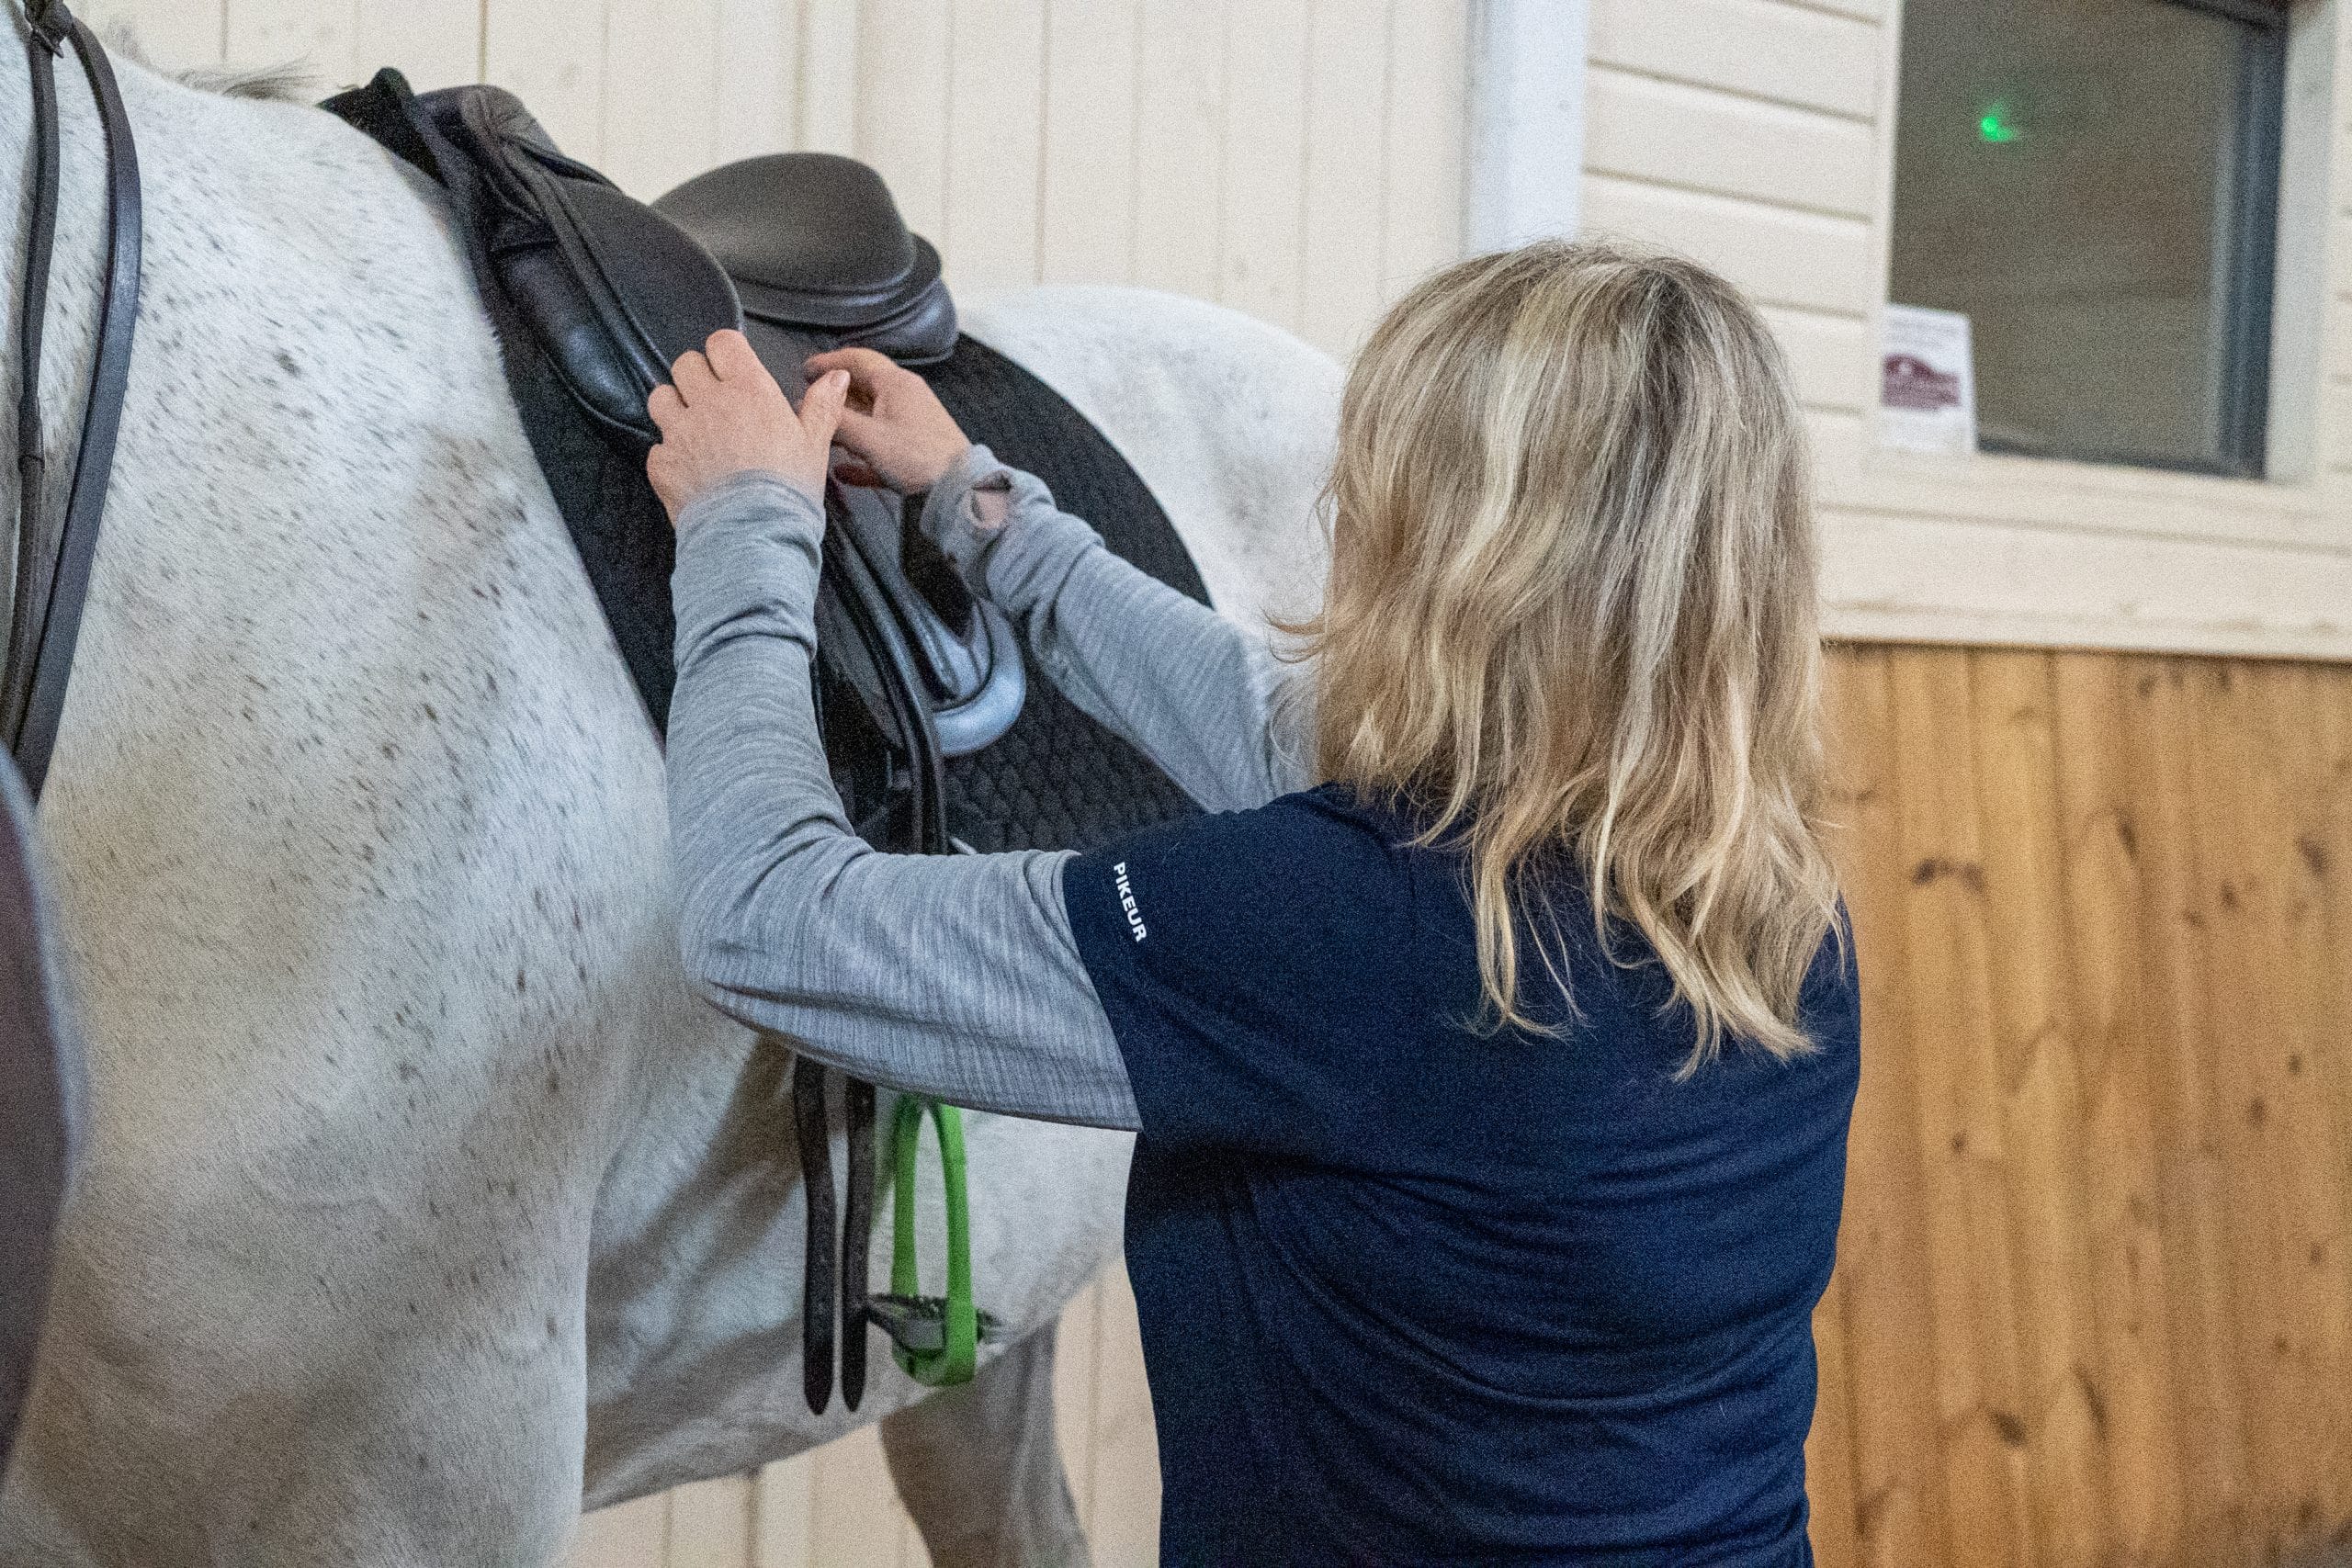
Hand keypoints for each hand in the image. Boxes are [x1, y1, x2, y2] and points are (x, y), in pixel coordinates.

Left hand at [647, 329, 847, 523]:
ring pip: (660, 397)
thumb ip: (822, 406)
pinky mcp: (661, 463)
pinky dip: (668, 455)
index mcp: (748, 391)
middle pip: (686, 364)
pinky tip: (688, 470)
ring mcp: (679, 432)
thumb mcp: (814, 445)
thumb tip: (837, 377)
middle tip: (713, 400)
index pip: (722, 343)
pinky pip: (656, 447)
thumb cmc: (787, 491)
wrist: (753, 535)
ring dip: (674, 407)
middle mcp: (708, 403)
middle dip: (697, 377)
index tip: (732, 367)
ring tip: (692, 429)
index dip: (726, 352)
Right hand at [806, 346, 971, 492]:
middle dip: (836, 397)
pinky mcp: (917, 449)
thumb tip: (811, 409)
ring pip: (872, 417)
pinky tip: (845, 471)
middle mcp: (906, 397)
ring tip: (825, 436)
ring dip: (848, 426)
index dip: (829, 362)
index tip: (807, 370)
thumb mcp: (868, 437)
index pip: (857, 359)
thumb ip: (836, 421)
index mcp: (895, 384)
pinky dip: (862, 455)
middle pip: (863, 388)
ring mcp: (913, 422)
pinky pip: (882, 447)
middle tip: (813, 404)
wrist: (958, 490)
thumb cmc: (920, 458)